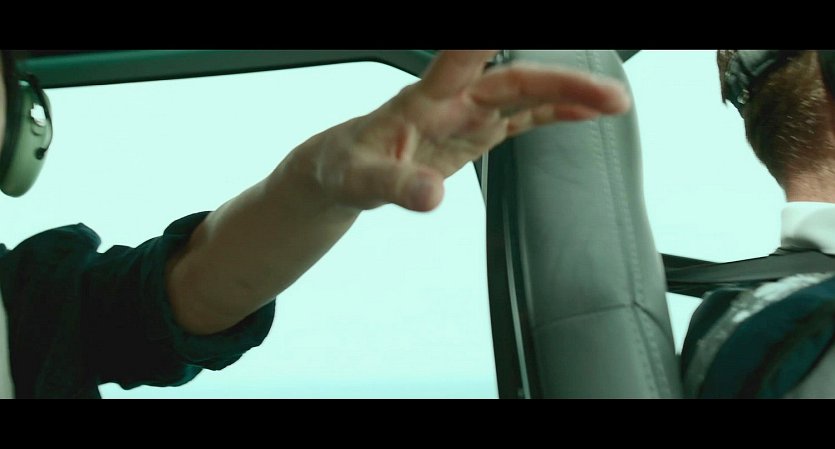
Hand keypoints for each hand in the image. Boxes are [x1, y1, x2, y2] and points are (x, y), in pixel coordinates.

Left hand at [303, 50, 630, 211]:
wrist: (345, 169)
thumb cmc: (347, 165)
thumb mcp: (360, 181)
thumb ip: (395, 185)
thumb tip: (431, 196)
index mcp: (424, 100)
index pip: (463, 56)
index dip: (487, 41)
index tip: (510, 33)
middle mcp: (453, 99)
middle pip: (515, 79)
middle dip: (561, 80)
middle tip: (609, 93)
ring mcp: (468, 114)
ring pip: (527, 94)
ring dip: (570, 95)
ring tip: (615, 102)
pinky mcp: (476, 131)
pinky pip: (523, 118)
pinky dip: (555, 114)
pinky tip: (586, 113)